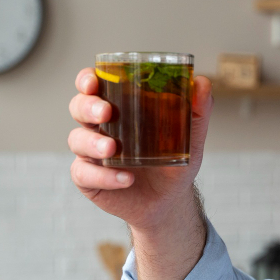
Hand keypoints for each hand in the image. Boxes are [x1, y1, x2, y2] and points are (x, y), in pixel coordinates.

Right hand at [67, 68, 212, 232]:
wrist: (171, 200)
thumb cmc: (174, 161)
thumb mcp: (190, 136)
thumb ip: (197, 110)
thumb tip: (202, 82)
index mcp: (118, 108)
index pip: (93, 86)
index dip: (86, 80)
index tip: (93, 82)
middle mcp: (99, 127)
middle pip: (78, 108)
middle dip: (87, 107)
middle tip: (106, 113)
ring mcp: (91, 154)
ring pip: (77, 140)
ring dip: (93, 143)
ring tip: (112, 149)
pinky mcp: (90, 180)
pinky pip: (85, 174)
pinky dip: (105, 176)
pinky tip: (126, 178)